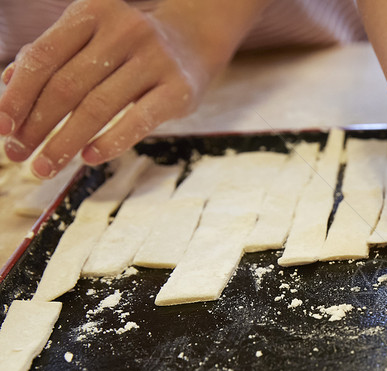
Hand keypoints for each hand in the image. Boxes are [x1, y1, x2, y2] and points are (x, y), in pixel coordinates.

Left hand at [0, 0, 267, 178]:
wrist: (197, 37)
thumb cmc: (132, 43)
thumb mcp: (92, 36)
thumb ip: (52, 55)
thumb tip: (7, 85)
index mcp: (92, 12)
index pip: (43, 58)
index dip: (17, 96)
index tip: (1, 129)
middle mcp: (123, 30)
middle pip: (66, 86)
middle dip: (36, 126)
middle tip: (18, 156)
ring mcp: (154, 59)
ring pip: (97, 107)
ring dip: (64, 142)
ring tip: (44, 167)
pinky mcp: (179, 90)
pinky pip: (138, 120)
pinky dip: (110, 142)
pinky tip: (89, 158)